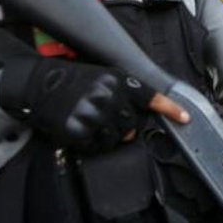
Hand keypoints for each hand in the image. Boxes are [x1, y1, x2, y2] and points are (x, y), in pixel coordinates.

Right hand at [0, 57, 187, 151]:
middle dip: (123, 126)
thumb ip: (121, 93)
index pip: (149, 97)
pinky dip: (90, 143)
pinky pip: (96, 146)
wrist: (36, 84)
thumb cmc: (70, 81)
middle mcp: (108, 96)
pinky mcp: (79, 130)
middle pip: (133, 125)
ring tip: (89, 122)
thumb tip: (136, 119)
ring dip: (106, 136)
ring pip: (116, 138)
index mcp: (116, 80)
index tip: (185, 117)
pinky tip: (79, 130)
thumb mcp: (100, 76)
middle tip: (104, 118)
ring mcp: (94, 114)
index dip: (169, 108)